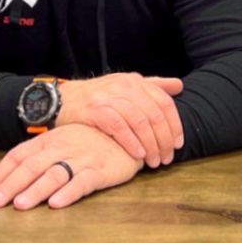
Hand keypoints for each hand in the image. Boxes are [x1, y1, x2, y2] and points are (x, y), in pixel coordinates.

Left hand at [0, 123, 141, 209]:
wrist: (129, 133)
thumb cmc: (91, 140)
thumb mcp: (63, 140)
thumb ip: (40, 154)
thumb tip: (12, 174)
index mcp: (49, 140)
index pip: (19, 155)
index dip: (2, 173)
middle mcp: (62, 147)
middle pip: (32, 166)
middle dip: (11, 185)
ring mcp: (81, 158)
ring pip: (54, 174)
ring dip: (36, 190)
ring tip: (21, 205)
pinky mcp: (101, 170)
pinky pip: (82, 182)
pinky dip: (68, 193)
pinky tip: (56, 203)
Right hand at [57, 73, 183, 167]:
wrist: (62, 101)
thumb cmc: (98, 98)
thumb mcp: (125, 86)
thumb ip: (153, 85)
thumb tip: (179, 86)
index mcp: (135, 81)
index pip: (164, 102)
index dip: (175, 124)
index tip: (178, 143)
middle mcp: (124, 86)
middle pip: (154, 114)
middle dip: (165, 139)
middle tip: (167, 158)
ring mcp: (109, 97)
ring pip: (140, 121)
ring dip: (151, 144)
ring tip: (154, 161)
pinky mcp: (95, 110)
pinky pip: (119, 127)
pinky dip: (131, 141)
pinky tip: (138, 154)